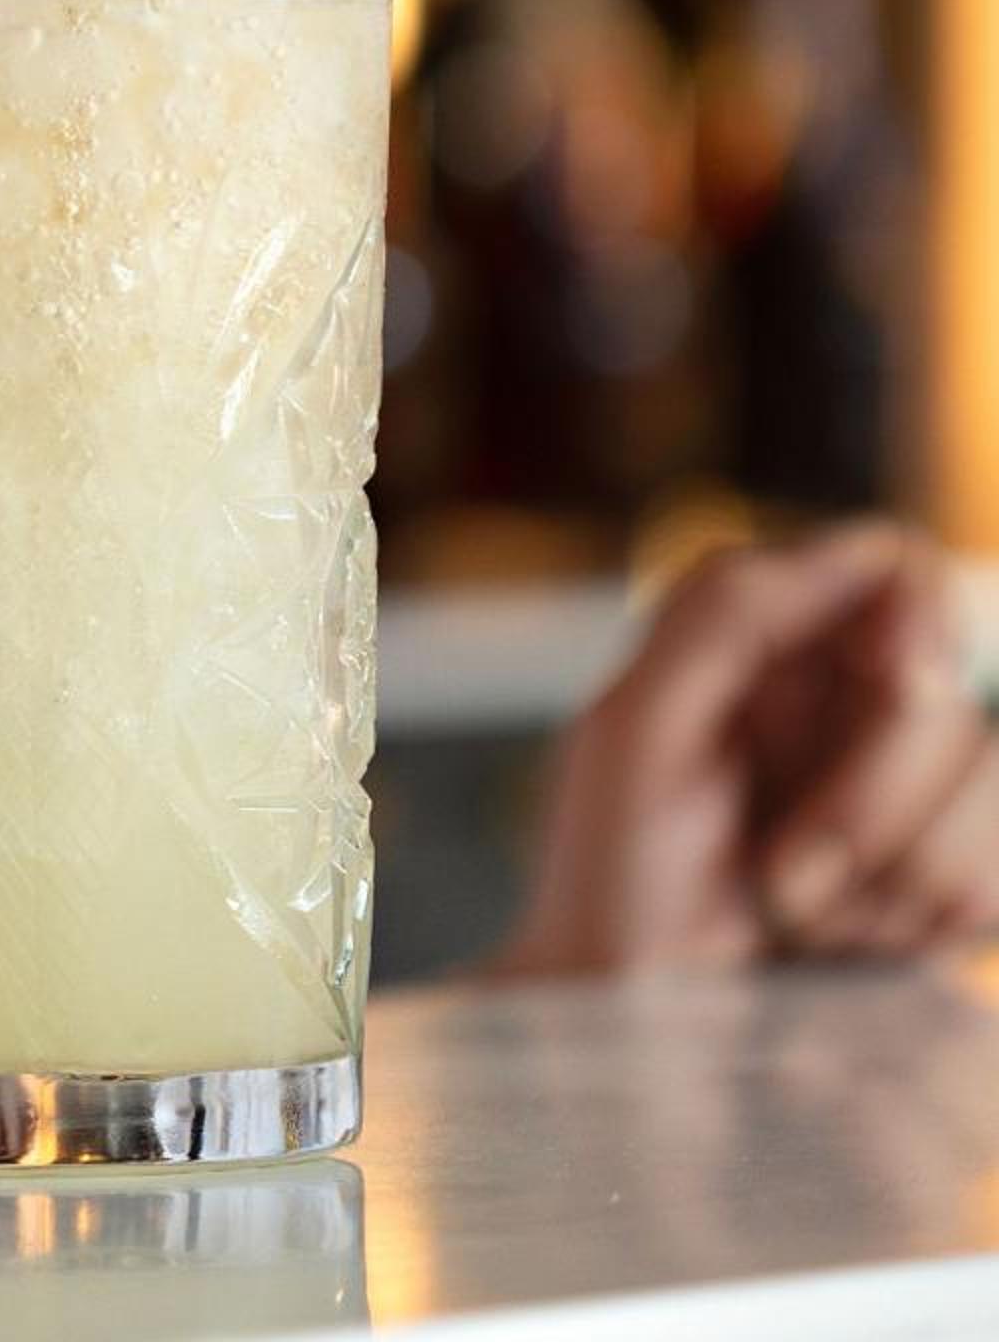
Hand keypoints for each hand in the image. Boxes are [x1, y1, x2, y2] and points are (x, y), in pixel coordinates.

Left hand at [490, 523, 998, 977]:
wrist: (634, 1025)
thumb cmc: (610, 878)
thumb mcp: (635, 733)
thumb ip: (724, 617)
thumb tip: (852, 546)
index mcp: (767, 644)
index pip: (900, 568)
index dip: (922, 615)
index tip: (897, 675)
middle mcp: (846, 702)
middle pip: (957, 692)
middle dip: (875, 802)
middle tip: (783, 881)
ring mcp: (907, 790)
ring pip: (997, 780)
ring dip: (900, 876)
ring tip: (799, 919)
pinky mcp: (948, 873)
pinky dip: (930, 920)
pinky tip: (851, 947)